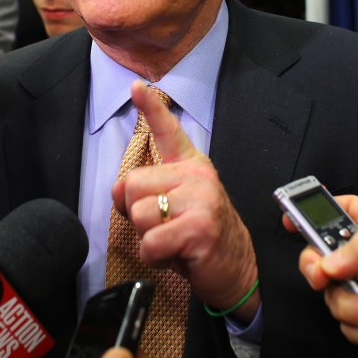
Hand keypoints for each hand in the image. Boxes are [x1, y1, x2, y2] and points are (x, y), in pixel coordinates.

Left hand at [110, 81, 258, 319]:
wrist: (237, 270)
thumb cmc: (198, 237)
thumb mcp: (171, 208)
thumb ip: (144, 192)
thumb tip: (119, 189)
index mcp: (190, 165)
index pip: (167, 130)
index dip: (149, 108)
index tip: (135, 87)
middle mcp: (197, 175)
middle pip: (132, 185)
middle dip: (138, 214)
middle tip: (166, 227)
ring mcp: (201, 199)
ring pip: (139, 214)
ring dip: (148, 238)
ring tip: (173, 241)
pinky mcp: (200, 228)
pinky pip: (150, 242)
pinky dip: (155, 257)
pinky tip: (177, 256)